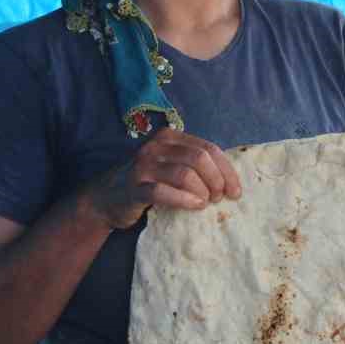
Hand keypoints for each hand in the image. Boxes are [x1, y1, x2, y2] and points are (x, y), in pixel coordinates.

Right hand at [83, 128, 241, 229]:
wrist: (108, 198)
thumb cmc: (149, 183)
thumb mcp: (172, 166)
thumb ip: (195, 165)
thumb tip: (229, 181)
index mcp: (170, 137)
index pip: (208, 149)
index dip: (227, 170)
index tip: (235, 191)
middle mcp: (156, 146)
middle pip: (199, 158)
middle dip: (216, 180)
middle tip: (218, 198)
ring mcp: (144, 165)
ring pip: (184, 173)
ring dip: (203, 191)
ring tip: (206, 202)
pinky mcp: (135, 186)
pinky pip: (163, 192)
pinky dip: (184, 200)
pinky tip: (195, 206)